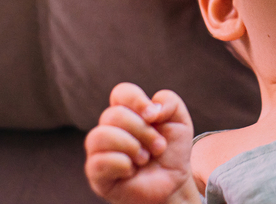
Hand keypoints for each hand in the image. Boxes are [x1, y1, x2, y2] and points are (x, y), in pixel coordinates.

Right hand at [85, 83, 199, 203]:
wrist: (173, 183)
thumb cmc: (171, 150)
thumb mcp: (180, 121)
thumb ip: (170, 102)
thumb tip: (152, 108)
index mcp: (127, 111)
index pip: (121, 92)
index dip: (137, 100)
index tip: (154, 116)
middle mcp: (109, 128)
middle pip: (113, 115)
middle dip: (142, 131)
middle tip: (158, 146)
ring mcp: (100, 150)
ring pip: (99, 136)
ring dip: (130, 146)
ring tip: (145, 158)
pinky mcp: (96, 174)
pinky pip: (97, 162)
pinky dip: (121, 164)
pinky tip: (131, 170)